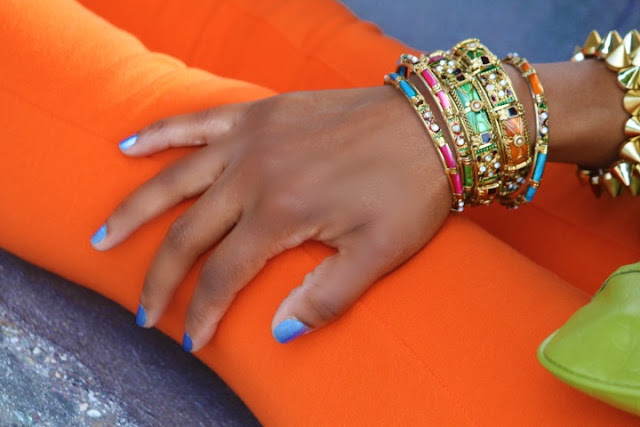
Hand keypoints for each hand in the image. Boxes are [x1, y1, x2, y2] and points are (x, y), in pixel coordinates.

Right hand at [91, 85, 450, 350]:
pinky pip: (195, 120)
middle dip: (160, 277)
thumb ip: (326, 297)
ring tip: (104, 235)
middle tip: (142, 309)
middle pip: (188, 233)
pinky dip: (160, 134)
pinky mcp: (259, 112)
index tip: (192, 338)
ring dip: (135, 209)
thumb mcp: (379, 254)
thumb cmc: (410, 189)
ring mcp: (252, 138)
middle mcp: (255, 174)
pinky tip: (128, 147)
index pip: (224, 274)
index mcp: (282, 213)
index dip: (203, 311)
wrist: (431, 125)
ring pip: (174, 178)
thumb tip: (280, 334)